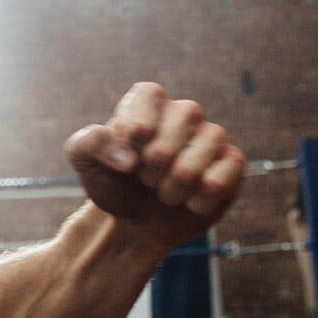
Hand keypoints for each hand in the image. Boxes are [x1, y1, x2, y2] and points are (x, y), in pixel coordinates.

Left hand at [65, 83, 245, 250]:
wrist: (136, 224)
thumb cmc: (114, 184)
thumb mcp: (85, 164)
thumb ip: (88, 144)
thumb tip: (126, 157)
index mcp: (149, 102)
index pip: (150, 93)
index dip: (137, 127)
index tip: (127, 154)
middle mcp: (184, 113)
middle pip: (183, 118)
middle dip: (154, 162)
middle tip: (145, 178)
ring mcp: (212, 136)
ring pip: (204, 150)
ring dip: (175, 186)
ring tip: (164, 193)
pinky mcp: (231, 163)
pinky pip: (221, 178)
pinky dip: (198, 200)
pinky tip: (190, 202)